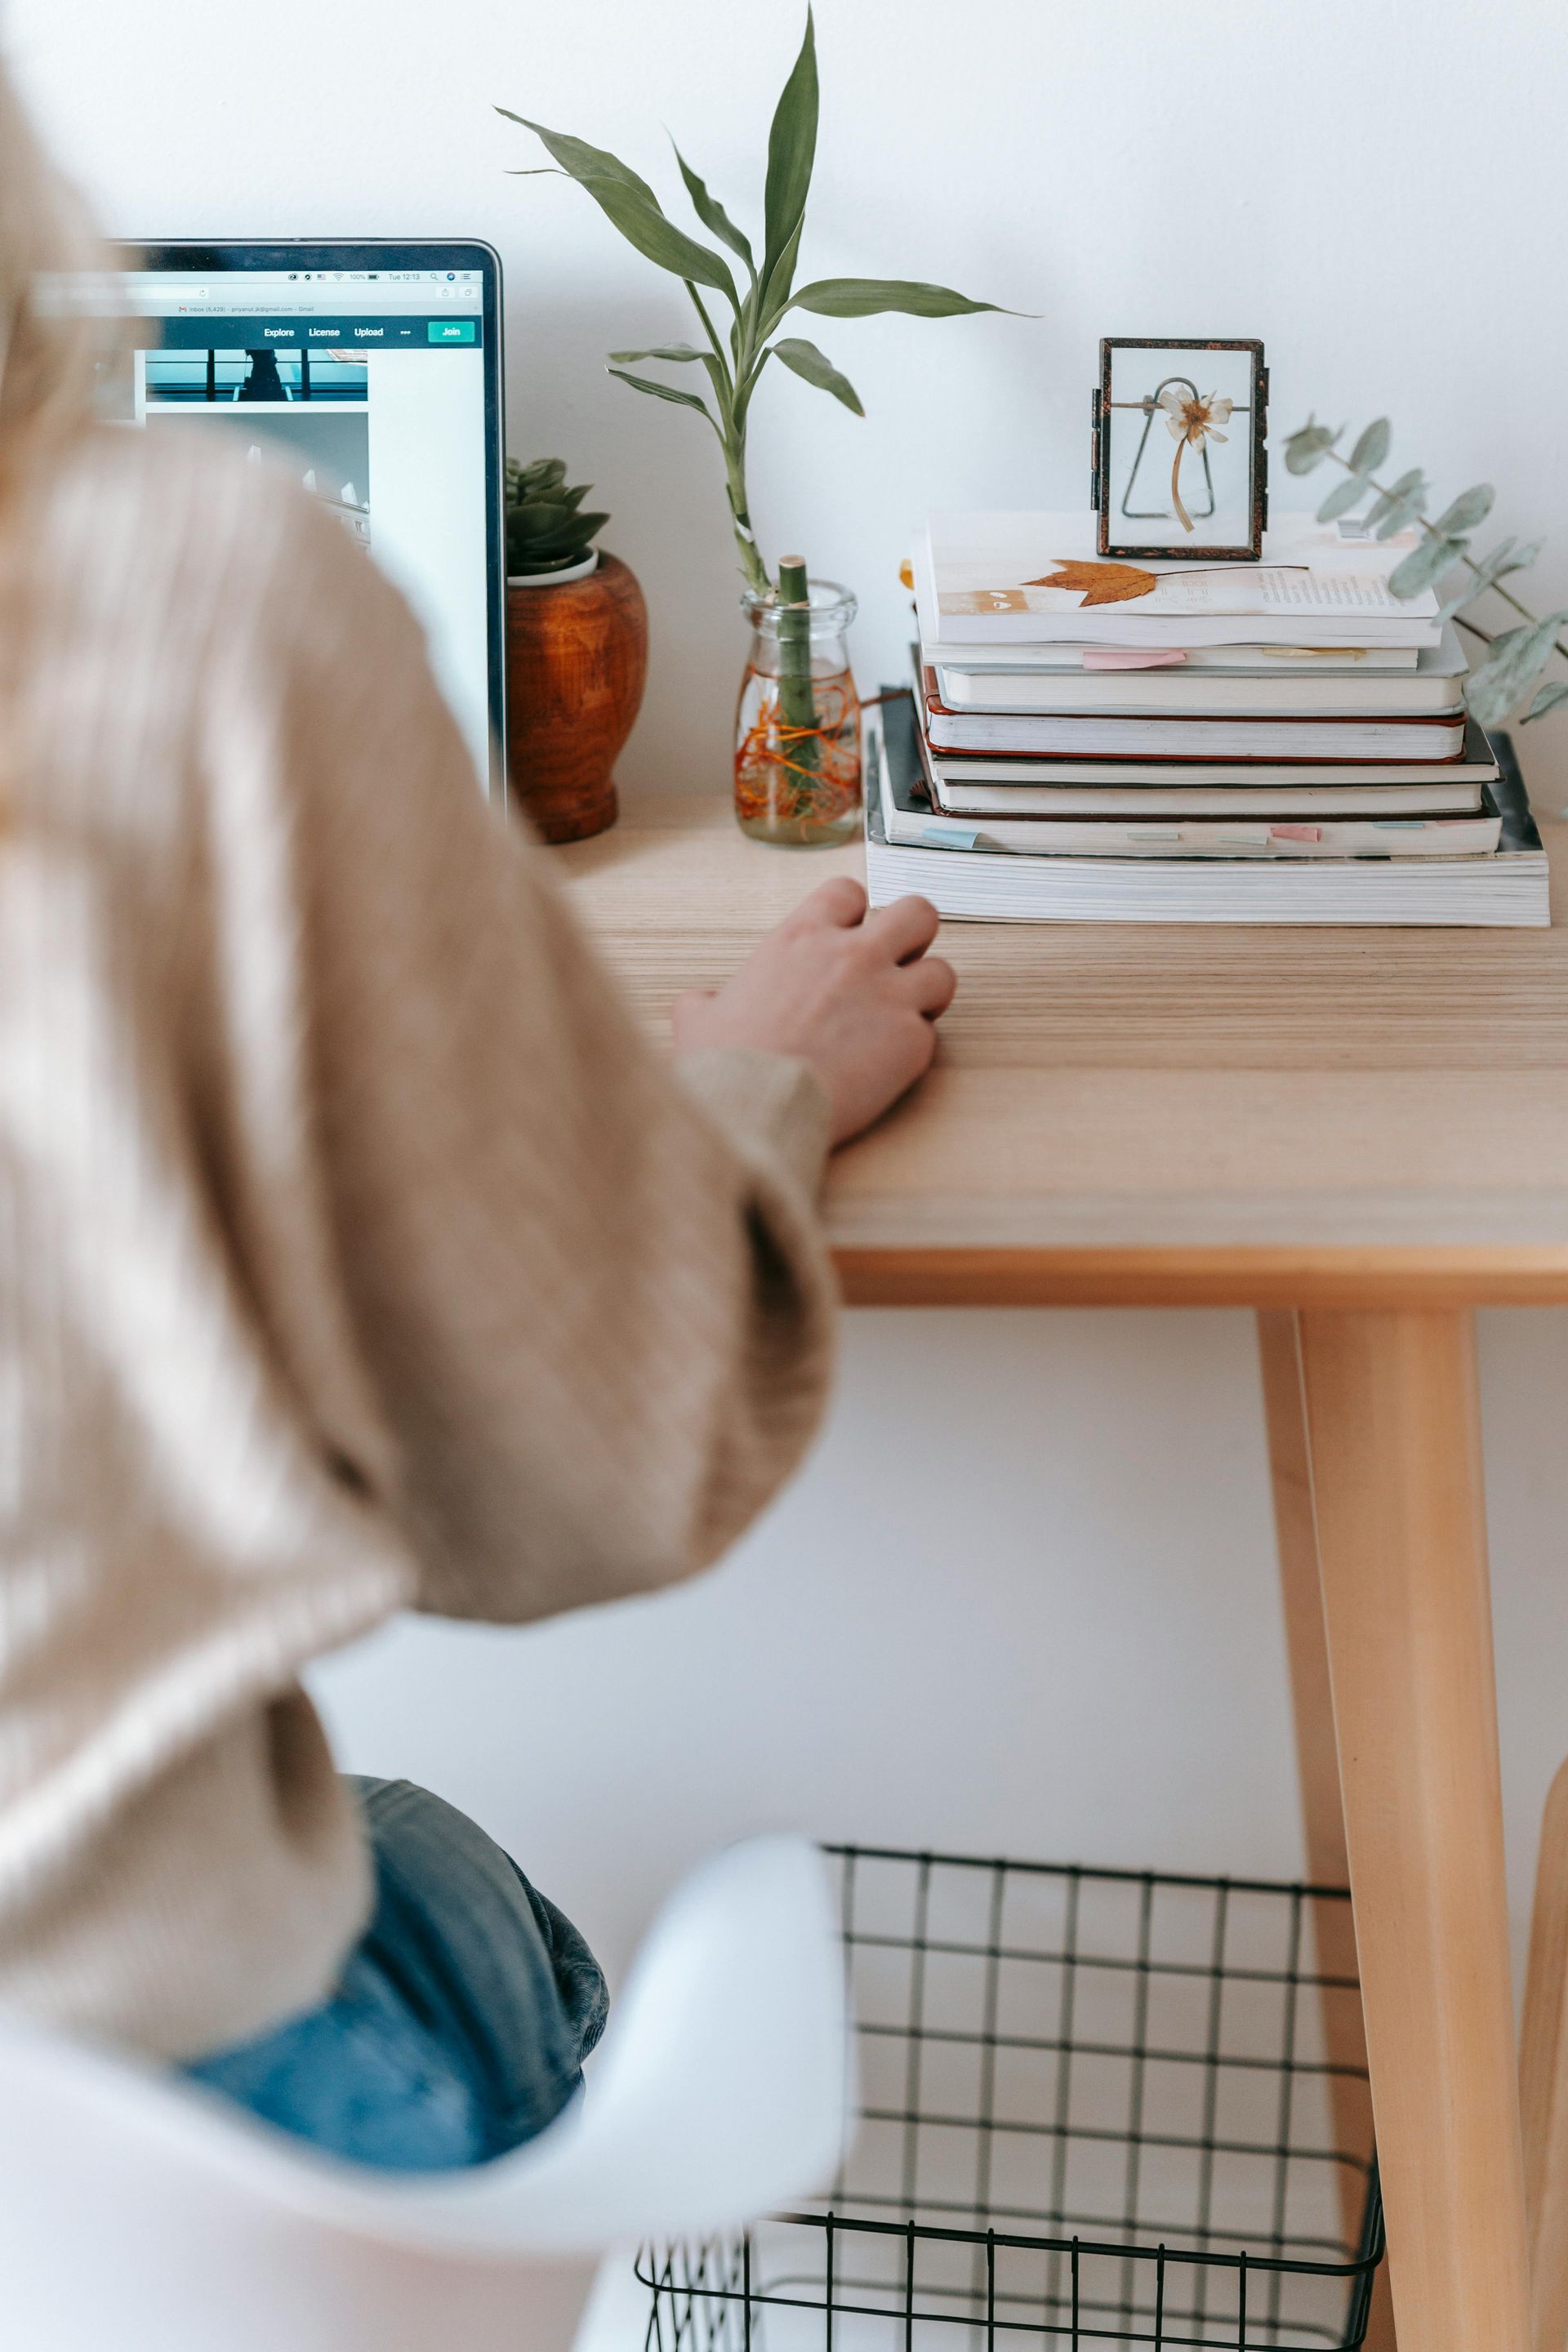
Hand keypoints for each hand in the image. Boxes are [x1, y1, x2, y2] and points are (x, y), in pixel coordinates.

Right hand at [671, 878, 955, 1145]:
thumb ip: (710, 998)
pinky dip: (913, 1050)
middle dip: (912, 938)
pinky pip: (930, 1035)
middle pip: (917, 913)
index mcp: (801, 937)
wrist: (754, 1107)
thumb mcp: (699, 1017)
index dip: (854, 915)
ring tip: (901, 1019)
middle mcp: (854, 955)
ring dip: (926, 994)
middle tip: (896, 967)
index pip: (849, 891)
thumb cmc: (727, 1064)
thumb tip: (702, 1004)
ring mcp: (889, 996)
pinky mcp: (911, 1042)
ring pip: (943, 972)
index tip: (848, 938)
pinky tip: (887, 1067)